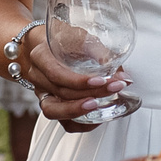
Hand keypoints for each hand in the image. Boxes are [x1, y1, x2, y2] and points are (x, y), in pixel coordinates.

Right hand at [16, 26, 132, 130]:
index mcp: (40, 56)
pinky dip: (79, 123)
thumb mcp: (80, 36)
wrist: (43, 43)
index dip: (79, 81)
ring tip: (100, 107)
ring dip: (79, 111)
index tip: (102, 80)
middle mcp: (37, 76)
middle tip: (113, 89)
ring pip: (54, 111)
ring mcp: (42, 92)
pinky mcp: (51, 103)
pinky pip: (61, 121)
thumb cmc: (63, 37)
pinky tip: (96, 118)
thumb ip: (100, 54)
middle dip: (90, 94)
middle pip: (60, 92)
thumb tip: (122, 76)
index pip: (56, 73)